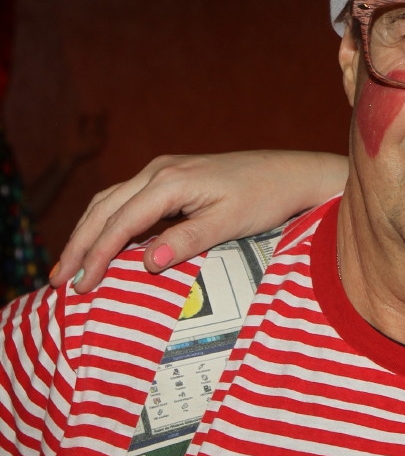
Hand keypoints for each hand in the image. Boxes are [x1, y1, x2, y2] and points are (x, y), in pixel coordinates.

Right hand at [50, 151, 348, 292]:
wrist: (293, 174)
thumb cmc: (266, 197)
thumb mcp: (230, 222)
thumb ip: (187, 241)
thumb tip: (146, 262)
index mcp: (170, 180)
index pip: (121, 222)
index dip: (97, 254)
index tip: (81, 285)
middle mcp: (160, 170)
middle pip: (105, 208)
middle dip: (80, 243)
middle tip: (60, 281)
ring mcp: (165, 170)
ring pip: (112, 201)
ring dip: (89, 231)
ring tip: (72, 266)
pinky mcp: (174, 177)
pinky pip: (129, 199)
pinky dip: (110, 222)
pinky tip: (105, 245)